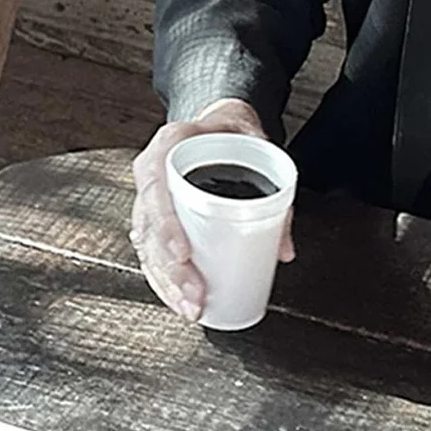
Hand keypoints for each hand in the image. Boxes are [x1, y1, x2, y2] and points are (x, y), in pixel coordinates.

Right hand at [129, 99, 295, 320]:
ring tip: (191, 308)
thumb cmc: (232, 133)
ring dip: (167, 282)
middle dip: (172, 269)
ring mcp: (148, 196)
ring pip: (147, 246)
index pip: (157, 189)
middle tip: (196, 296)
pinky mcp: (153, 217)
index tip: (184, 254)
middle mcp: (151, 172)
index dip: (166, 225)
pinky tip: (177, 301)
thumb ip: (277, 192)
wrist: (217, 122)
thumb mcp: (259, 149)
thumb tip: (284, 250)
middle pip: (150, 228)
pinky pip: (150, 250)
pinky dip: (163, 279)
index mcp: (169, 146)